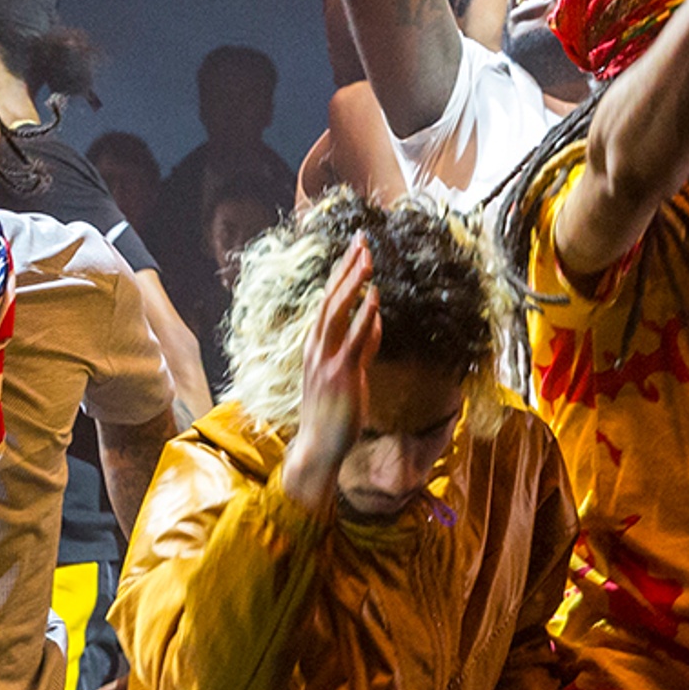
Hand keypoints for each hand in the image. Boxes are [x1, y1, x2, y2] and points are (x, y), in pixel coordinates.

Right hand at [282, 234, 377, 512]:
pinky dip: (362, 316)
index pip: (327, 301)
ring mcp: (326, 361)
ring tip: (367, 259)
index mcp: (314, 346)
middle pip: (330, 298)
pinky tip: (373, 297)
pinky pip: (352, 340)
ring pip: (336, 312)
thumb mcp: (348, 373)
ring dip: (352, 283)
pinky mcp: (340, 375)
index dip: (340, 274)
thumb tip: (374, 321)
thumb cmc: (332, 414)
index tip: (354, 250)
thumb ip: (361, 347)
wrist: (318, 447)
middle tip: (361, 241)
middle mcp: (315, 348)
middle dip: (346, 268)